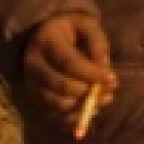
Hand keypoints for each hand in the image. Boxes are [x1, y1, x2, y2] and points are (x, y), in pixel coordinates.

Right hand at [21, 12, 116, 131]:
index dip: (92, 74)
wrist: (46, 35)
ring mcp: (30, 83)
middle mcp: (33, 64)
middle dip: (88, 92)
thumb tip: (105, 72)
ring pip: (56, 103)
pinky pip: (53, 114)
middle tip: (109, 92)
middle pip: (61, 86)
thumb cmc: (72, 30)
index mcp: (46, 41)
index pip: (68, 63)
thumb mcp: (87, 26)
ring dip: (82, 107)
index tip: (112, 79)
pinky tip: (89, 110)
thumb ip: (98, 46)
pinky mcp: (34, 97)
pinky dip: (73, 117)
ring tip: (102, 100)